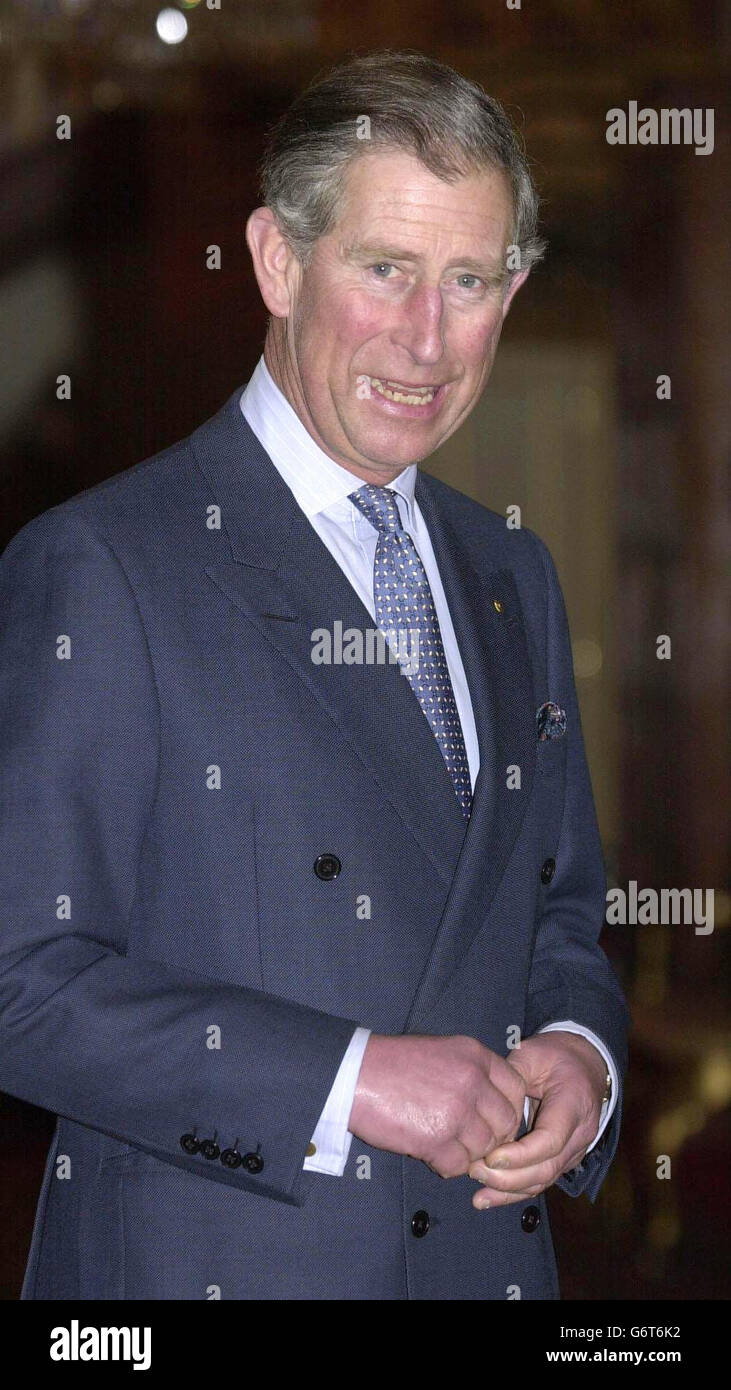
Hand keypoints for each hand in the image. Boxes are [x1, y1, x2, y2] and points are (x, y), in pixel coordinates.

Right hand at [348, 1033, 526, 1178]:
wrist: (354, 1074)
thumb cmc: (393, 1063)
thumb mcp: (442, 1050)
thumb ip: (472, 1072)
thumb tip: (493, 1104)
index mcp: (475, 1056)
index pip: (516, 1089)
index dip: (507, 1109)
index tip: (491, 1118)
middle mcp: (472, 1081)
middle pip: (506, 1123)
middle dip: (492, 1137)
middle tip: (468, 1139)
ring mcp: (456, 1111)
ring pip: (484, 1148)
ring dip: (467, 1152)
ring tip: (442, 1144)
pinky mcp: (437, 1139)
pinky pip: (459, 1166)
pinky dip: (447, 1165)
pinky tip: (429, 1153)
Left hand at [468, 1031, 606, 1208]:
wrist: (583, 1065)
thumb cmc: (555, 1057)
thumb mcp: (532, 1055)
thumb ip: (511, 1077)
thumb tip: (484, 1102)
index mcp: (574, 1103)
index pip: (551, 1140)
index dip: (520, 1154)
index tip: (490, 1156)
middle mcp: (579, 1134)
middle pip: (547, 1168)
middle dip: (509, 1177)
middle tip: (474, 1170)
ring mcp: (574, 1151)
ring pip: (543, 1180)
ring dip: (509, 1190)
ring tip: (478, 1192)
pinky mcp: (562, 1160)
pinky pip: (539, 1181)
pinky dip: (513, 1193)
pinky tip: (486, 1199)